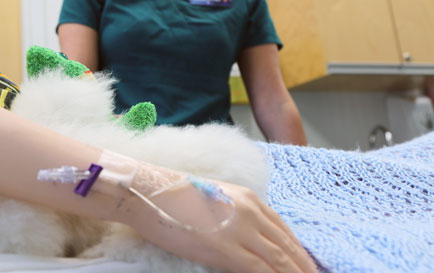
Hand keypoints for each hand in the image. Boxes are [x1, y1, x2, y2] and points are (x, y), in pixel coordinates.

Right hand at [129, 180, 315, 272]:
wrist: (147, 192)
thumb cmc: (171, 197)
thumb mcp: (213, 199)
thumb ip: (235, 215)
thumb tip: (246, 238)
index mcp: (248, 198)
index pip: (285, 231)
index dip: (300, 253)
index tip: (309, 268)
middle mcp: (251, 212)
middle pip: (289, 248)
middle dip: (305, 269)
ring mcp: (240, 230)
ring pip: (281, 261)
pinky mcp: (227, 249)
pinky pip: (260, 271)